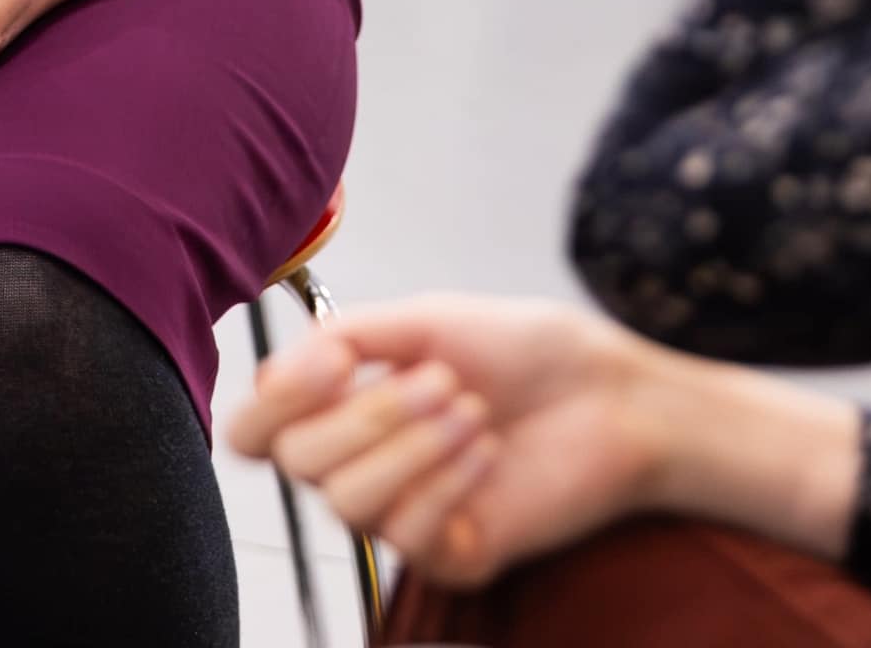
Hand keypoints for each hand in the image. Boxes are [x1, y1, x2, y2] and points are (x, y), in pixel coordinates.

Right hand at [224, 299, 681, 589]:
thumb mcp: (429, 319)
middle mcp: (364, 463)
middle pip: (298, 463)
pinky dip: (448, 482)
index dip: (280, 398)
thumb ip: (348, 335)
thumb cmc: (530, 352)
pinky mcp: (448, 552)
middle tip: (440, 380)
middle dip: (368, 413)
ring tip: (472, 411)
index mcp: (347, 405)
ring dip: (411, 447)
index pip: (258, 428)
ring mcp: (404, 512)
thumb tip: (280, 366)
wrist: (612, 393)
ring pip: (347, 503)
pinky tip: (488, 450)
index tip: (336, 361)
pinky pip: (408, 535)